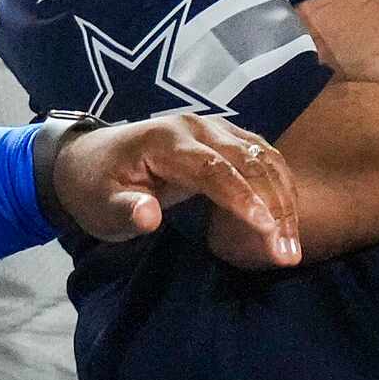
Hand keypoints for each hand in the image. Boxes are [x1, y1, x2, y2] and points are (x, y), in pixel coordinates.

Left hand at [53, 113, 300, 263]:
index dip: (242, 198)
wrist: (87, 159)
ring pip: (261, 157)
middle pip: (246, 161)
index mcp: (164, 140)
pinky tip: (287, 218)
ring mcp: (211, 128)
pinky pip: (261, 156)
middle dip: (272, 206)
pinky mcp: (222, 138)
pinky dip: (279, 185)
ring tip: (291, 245)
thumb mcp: (99, 206)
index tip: (267, 230)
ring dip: (282, 198)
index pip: (212, 168)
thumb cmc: (95, 186)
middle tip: (286, 253)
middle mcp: (194, 126)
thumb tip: (149, 215)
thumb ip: (125, 210)